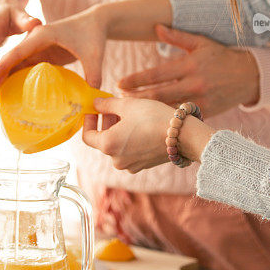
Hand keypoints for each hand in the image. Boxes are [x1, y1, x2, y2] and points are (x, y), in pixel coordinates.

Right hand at [0, 5, 107, 98]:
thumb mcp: (94, 54)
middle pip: (11, 59)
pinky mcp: (40, 55)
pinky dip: (16, 80)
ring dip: (5, 81)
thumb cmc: (93, 33)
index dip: (2, 65)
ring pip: (15, 66)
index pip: (18, 51)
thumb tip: (90, 99)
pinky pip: (24, 69)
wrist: (95, 22)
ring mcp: (36, 48)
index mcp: (43, 34)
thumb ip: (93, 74)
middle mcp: (35, 40)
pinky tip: (11, 96)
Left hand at [83, 96, 213, 173]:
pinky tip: (141, 126)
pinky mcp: (143, 165)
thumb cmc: (154, 117)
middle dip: (106, 122)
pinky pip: (130, 151)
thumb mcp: (127, 105)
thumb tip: (95, 103)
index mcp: (108, 145)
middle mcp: (117, 160)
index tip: (93, 109)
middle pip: (103, 140)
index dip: (88, 121)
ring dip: (118, 130)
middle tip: (114, 106)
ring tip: (130, 114)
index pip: (87, 136)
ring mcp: (131, 165)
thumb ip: (106, 104)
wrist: (182, 135)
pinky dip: (130, 140)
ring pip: (117, 146)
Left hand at [117, 24, 259, 115]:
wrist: (250, 76)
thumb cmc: (222, 56)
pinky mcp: (207, 113)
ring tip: (130, 113)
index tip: (120, 84)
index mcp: (190, 65)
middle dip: (137, 99)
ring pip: (169, 110)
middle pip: (159, 95)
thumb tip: (156, 26)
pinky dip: (166, 121)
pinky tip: (151, 123)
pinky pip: (182, 118)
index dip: (137, 80)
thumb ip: (177, 36)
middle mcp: (195, 84)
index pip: (157, 74)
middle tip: (119, 101)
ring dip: (148, 112)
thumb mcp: (201, 43)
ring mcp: (201, 100)